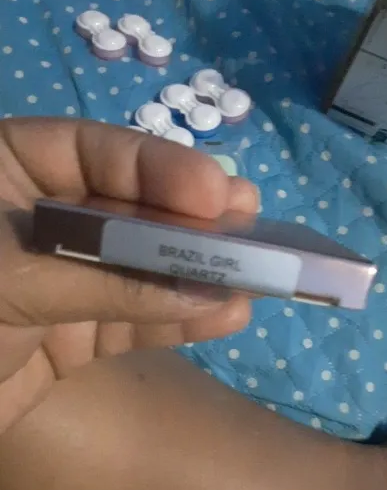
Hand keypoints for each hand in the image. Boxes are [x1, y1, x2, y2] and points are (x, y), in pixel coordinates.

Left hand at [0, 118, 257, 433]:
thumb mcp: (7, 281)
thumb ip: (101, 280)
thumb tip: (203, 284)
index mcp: (6, 170)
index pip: (92, 151)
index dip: (157, 168)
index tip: (214, 192)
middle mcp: (41, 218)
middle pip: (129, 207)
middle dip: (189, 219)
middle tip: (251, 221)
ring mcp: (62, 280)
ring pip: (142, 268)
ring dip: (199, 271)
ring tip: (260, 270)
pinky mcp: (75, 338)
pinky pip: (136, 322)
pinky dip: (181, 321)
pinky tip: (228, 315)